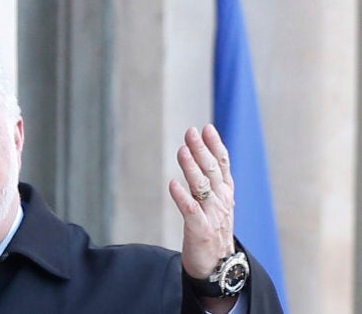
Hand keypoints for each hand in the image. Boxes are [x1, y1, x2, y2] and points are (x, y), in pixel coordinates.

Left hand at [169, 124, 234, 278]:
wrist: (219, 269)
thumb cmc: (213, 234)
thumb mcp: (217, 206)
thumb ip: (211, 185)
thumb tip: (203, 161)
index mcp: (225, 195)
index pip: (223, 165)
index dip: (215, 146)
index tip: (207, 128)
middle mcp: (221, 203)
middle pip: (212, 171)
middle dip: (202, 150)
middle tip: (191, 131)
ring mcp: (212, 216)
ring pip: (202, 187)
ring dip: (192, 168)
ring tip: (182, 151)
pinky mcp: (201, 231)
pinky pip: (191, 211)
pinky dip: (182, 197)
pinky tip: (173, 184)